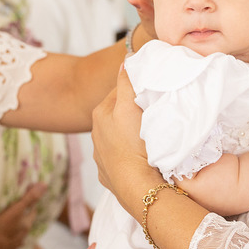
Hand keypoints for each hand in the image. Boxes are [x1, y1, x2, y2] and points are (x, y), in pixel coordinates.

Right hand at [0, 183, 45, 248]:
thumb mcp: (15, 210)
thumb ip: (29, 198)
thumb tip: (44, 185)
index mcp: (25, 227)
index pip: (32, 214)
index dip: (31, 206)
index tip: (28, 201)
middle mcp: (20, 240)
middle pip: (24, 228)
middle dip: (21, 221)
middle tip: (16, 213)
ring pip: (14, 240)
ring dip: (11, 234)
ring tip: (4, 228)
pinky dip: (0, 245)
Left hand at [92, 69, 156, 215]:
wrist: (138, 187)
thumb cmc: (134, 145)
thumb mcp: (130, 106)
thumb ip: (126, 82)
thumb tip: (125, 61)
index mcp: (100, 114)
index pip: (119, 92)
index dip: (136, 92)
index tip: (151, 96)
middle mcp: (95, 135)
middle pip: (118, 115)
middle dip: (132, 114)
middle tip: (153, 116)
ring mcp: (100, 157)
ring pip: (119, 137)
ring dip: (130, 136)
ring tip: (149, 139)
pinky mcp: (108, 176)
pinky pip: (120, 160)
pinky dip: (129, 156)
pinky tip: (141, 158)